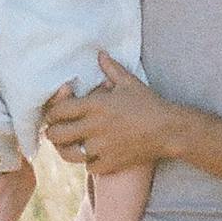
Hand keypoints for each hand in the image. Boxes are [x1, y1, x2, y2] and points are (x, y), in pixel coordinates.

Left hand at [46, 55, 181, 173]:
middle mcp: (94, 127)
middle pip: (55, 134)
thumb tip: (100, 53)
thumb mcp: (129, 82)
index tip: (55, 114)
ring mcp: (101, 147)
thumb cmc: (149, 103)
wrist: (169, 130)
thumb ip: (111, 68)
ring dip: (66, 150)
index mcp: (95, 105)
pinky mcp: (110, 163)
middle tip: (58, 130)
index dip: (52, 112)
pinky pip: (89, 167)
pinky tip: (95, 155)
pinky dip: (90, 162)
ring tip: (70, 146)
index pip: (58, 111)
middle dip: (52, 132)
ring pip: (68, 154)